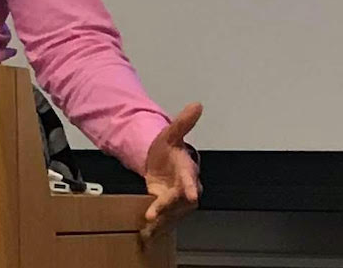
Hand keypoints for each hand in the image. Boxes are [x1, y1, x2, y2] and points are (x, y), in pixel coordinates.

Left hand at [139, 102, 202, 242]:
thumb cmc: (168, 148)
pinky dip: (155, 229)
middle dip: (168, 207)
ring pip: (171, 213)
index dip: (191, 187)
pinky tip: (145, 238)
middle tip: (154, 214)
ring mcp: (176, 200)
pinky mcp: (166, 207)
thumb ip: (183, 121)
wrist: (162, 161)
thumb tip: (197, 104)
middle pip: (180, 201)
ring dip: (160, 222)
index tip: (191, 194)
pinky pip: (163, 219)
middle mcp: (185, 188)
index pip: (191, 179)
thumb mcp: (171, 133)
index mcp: (187, 170)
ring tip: (147, 230)